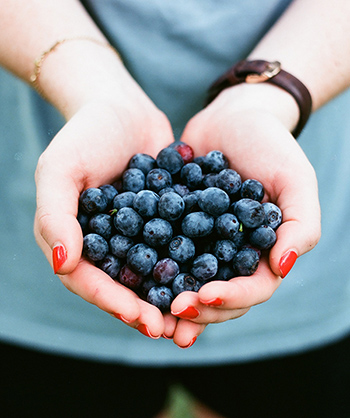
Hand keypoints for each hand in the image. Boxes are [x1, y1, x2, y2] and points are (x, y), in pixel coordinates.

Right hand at [34, 86, 175, 338]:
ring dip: (171, 296)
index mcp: (78, 239)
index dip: (114, 303)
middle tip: (172, 330)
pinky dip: (192, 263)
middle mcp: (107, 243)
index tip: (143, 320)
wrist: (122, 107)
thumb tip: (63, 265)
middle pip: (124, 285)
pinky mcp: (165, 220)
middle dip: (146, 309)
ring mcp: (138, 233)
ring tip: (195, 314)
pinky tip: (214, 276)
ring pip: (153, 272)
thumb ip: (55, 217)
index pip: (90, 281)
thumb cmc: (84, 135)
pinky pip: (177, 245)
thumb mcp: (60, 169)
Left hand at [169, 83, 320, 346]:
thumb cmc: (269, 144)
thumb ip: (301, 224)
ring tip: (149, 313)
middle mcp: (232, 254)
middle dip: (197, 307)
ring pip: (188, 281)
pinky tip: (130, 277)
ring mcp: (202, 243)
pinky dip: (150, 268)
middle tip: (173, 310)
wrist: (231, 117)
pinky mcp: (177, 228)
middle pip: (218, 295)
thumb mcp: (294, 179)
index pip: (253, 289)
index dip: (231, 298)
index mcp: (263, 251)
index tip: (205, 296)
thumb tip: (283, 267)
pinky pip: (163, 252)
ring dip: (171, 301)